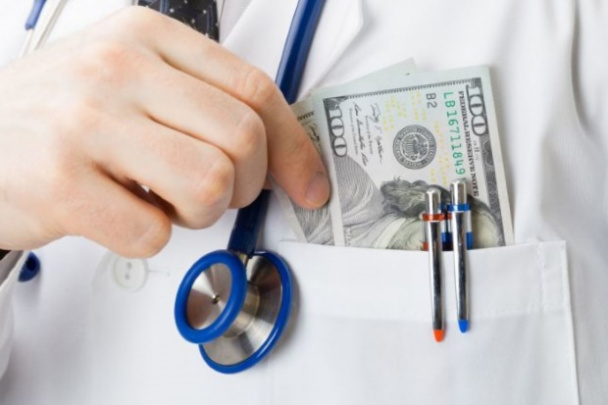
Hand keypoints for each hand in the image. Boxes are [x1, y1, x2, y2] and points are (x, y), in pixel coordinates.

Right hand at [0, 6, 328, 256]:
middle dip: (246, 185)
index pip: (255, 90)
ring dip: (199, 213)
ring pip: (209, 186)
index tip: (309, 183)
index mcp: (147, 37)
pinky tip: (119, 212)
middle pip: (244, 140)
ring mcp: (86, 125)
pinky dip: (147, 236)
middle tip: (216, 191)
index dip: (295, 147)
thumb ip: (204, 102)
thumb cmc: (63, 113)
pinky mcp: (60, 184)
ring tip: (162, 200)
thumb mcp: (132, 77)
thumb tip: (284, 155)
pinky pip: (152, 233)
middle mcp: (118, 70)